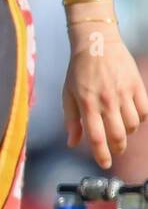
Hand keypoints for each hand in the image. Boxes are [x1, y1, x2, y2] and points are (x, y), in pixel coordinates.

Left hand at [63, 24, 147, 168]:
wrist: (97, 44)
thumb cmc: (78, 70)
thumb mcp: (68, 93)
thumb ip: (71, 120)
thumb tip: (72, 143)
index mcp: (87, 103)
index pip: (97, 137)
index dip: (102, 155)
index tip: (105, 164)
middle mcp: (107, 101)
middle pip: (118, 136)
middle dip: (118, 148)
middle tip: (115, 149)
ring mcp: (124, 94)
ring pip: (133, 125)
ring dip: (127, 132)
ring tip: (119, 126)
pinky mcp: (137, 87)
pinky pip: (145, 112)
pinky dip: (140, 118)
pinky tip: (131, 114)